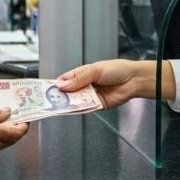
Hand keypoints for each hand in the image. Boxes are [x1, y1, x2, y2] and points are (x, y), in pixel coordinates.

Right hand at [55, 60, 174, 108]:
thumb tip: (62, 85)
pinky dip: (78, 110)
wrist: (133, 80)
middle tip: (49, 100)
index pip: (66, 80)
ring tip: (57, 106)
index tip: (46, 89)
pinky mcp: (97, 106)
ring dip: (67, 104)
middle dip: (60, 96)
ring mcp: (90, 96)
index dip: (56, 84)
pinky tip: (71, 110)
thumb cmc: (116, 70)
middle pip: (68, 92)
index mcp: (83, 74)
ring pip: (75, 101)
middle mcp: (85, 86)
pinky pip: (85, 109)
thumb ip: (78, 80)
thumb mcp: (95, 71)